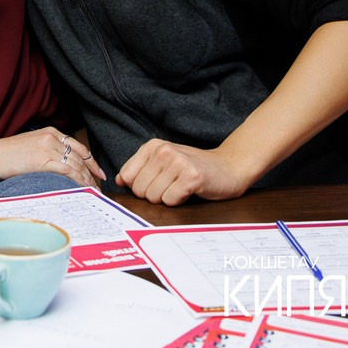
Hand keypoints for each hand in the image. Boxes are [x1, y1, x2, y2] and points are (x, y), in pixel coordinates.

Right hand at [0, 127, 105, 187]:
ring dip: (87, 180)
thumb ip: (47, 149)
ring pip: (76, 165)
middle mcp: (52, 137)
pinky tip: (84, 189)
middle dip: (92, 173)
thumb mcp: (31, 144)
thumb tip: (62, 165)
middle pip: (81, 157)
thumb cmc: (6, 154)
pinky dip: (79, 181)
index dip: (91, 162)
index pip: (79, 147)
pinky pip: (68, 172)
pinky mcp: (43, 160)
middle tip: (98, 187)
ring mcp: (48, 148)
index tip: (98, 173)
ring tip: (93, 192)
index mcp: (50, 132)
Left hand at [114, 138, 253, 205]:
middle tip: (172, 186)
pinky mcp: (191, 177)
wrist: (229, 167)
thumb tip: (118, 180)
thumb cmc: (193, 167)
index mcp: (152, 146)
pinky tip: (189, 191)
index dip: (138, 186)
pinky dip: (178, 201)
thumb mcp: (164, 162)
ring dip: (167, 198)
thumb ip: (140, 169)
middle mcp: (163, 151)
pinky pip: (170, 201)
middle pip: (139, 189)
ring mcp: (177, 162)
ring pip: (153, 197)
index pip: (126, 176)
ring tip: (180, 187)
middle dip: (153, 194)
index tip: (155, 183)